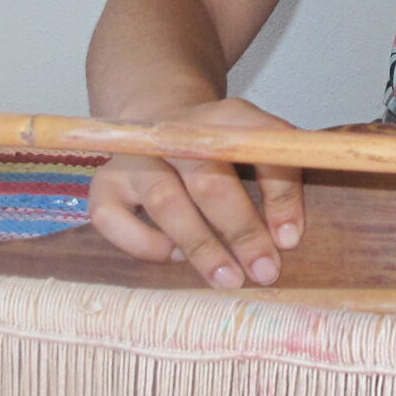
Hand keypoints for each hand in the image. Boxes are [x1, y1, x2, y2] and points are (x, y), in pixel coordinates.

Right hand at [86, 98, 305, 288]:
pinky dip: (147, 245)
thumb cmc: (216, 152)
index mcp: (222, 118)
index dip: (280, 193)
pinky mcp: (104, 185)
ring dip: (201, 246)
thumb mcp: (253, 149)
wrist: (159, 120)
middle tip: (263, 271)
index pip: (256, 150)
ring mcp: (134, 158)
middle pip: (208, 180)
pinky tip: (174, 255)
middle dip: (240, 231)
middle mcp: (174, 133)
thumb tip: (287, 238)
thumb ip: (279, 180)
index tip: (290, 239)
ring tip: (227, 278)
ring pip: (166, 203)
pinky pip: (114, 221)